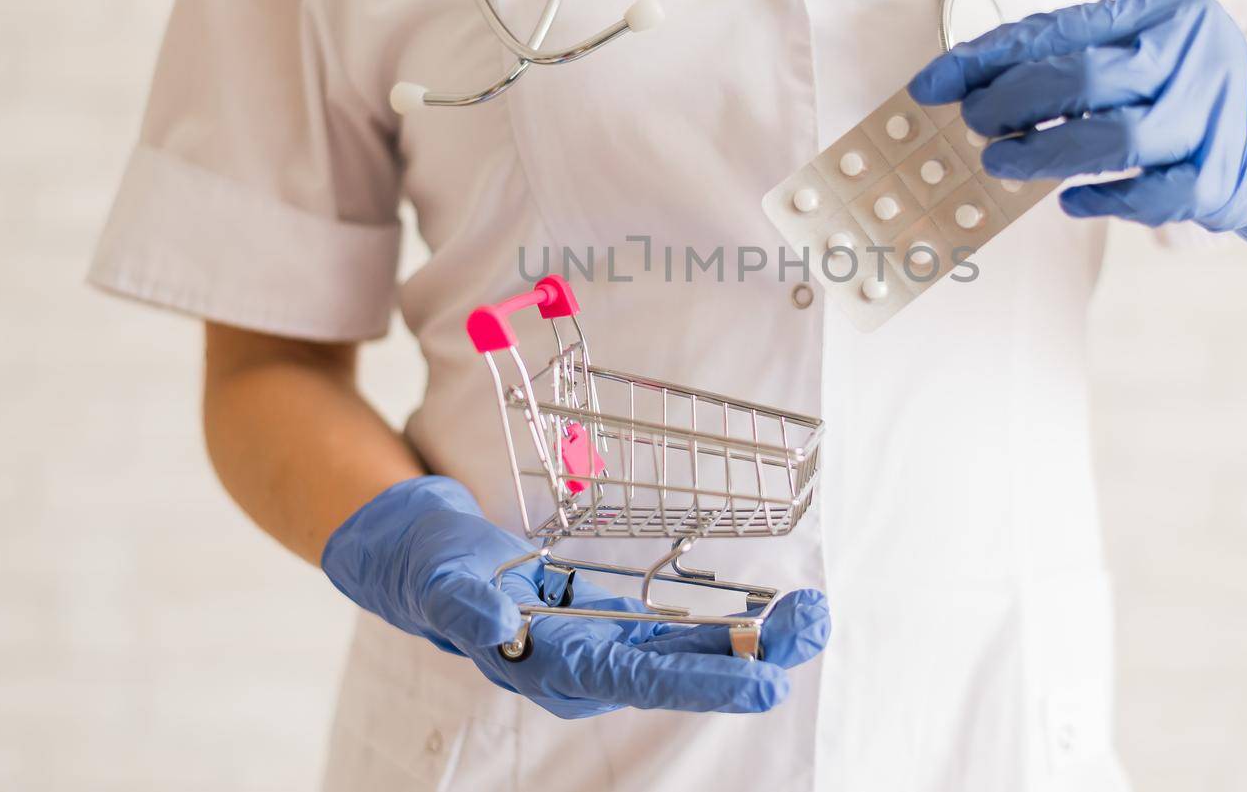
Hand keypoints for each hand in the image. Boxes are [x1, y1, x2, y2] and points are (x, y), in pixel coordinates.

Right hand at [322, 476, 829, 717]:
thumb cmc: (434, 571)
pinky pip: (684, 632)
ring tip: (815, 619)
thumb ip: (466, 605)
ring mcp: (610, 649)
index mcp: (552, 668)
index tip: (763, 681)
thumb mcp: (440, 580)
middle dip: (753, 657)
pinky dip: (732, 626)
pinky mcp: (619, 628)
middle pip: (682, 670)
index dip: (701, 680)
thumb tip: (500, 626)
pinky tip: (777, 616)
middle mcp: (591, 669)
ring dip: (756, 641)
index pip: (638, 680)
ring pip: (693, 653)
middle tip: (815, 628)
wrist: (431, 565)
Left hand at [907, 0, 1246, 252]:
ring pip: (1116, 139)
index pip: (1059, 29)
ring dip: (1046, 156)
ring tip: (1004, 165)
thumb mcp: (1143, 54)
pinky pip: (1149, 194)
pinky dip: (1101, 201)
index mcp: (1165, 14)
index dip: (987, 59)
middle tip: (973, 126)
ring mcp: (1214, 117)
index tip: (933, 84)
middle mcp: (1195, 55)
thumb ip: (1071, 59)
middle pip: (1084, 78)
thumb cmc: (1188, 96)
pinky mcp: (1223, 177)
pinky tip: (1070, 202)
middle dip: (1012, 104)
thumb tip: (969, 81)